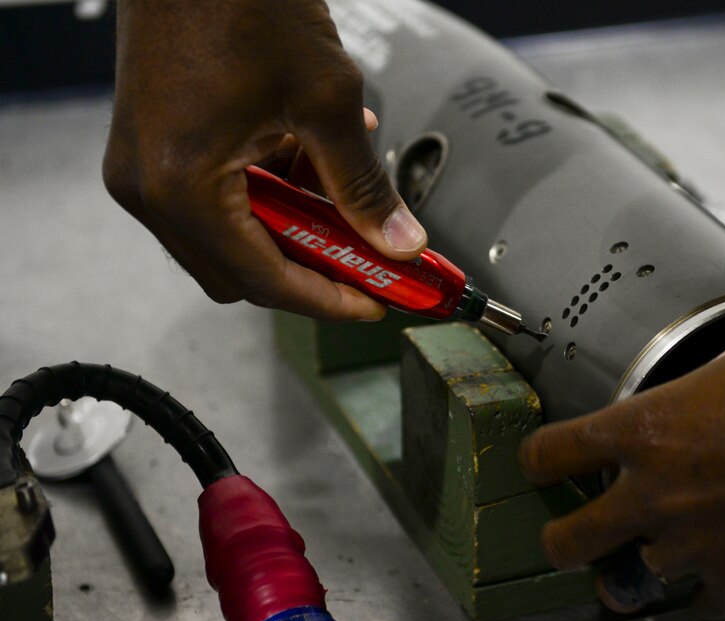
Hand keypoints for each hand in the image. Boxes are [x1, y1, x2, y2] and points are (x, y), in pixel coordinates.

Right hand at [103, 0, 425, 320]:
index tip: (377, 302)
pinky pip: (214, 202)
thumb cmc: (245, 2)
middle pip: (241, 273)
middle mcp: (148, 189)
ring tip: (346, 199)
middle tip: (369, 262)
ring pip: (229, 241)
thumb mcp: (327, 101)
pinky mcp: (149, 148)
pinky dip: (267, 197)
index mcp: (182, 185)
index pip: (265, 280)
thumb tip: (398, 242)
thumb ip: (363, 184)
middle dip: (311, 271)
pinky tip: (312, 162)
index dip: (329, 300)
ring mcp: (141, 170)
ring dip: (291, 231)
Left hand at [519, 235, 724, 614]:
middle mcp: (655, 495)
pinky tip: (722, 574)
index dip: (537, 456)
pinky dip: (707, 592)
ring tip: (651, 556)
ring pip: (631, 581)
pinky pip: (703, 602)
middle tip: (576, 531)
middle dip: (564, 538)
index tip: (542, 459)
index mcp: (647, 430)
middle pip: (566, 541)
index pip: (550, 452)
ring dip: (637, 567)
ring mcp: (692, 547)